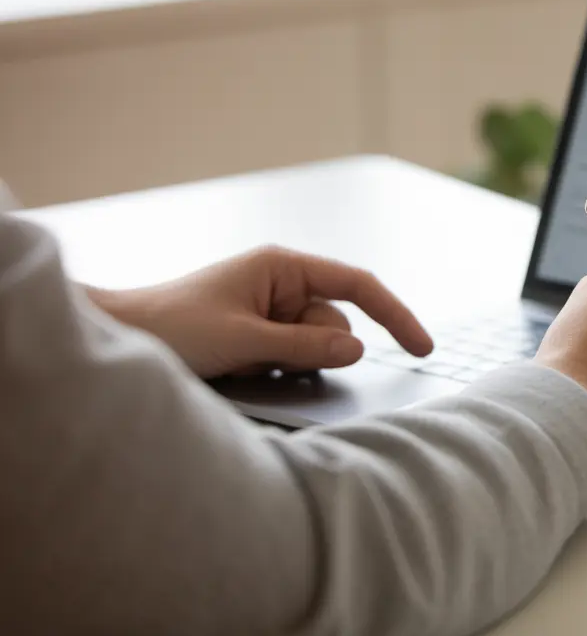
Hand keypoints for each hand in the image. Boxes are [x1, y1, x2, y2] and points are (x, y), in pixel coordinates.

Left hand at [87, 246, 432, 378]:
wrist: (116, 337)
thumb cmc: (169, 325)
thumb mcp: (242, 339)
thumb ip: (304, 345)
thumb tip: (358, 350)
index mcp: (282, 266)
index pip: (357, 286)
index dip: (395, 315)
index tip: (421, 347)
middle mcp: (281, 284)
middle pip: (335, 325)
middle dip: (314, 350)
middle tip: (266, 358)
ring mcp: (269, 311)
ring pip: (314, 347)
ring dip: (289, 364)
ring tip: (241, 362)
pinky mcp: (257, 336)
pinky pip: (290, 359)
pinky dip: (275, 369)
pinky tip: (239, 368)